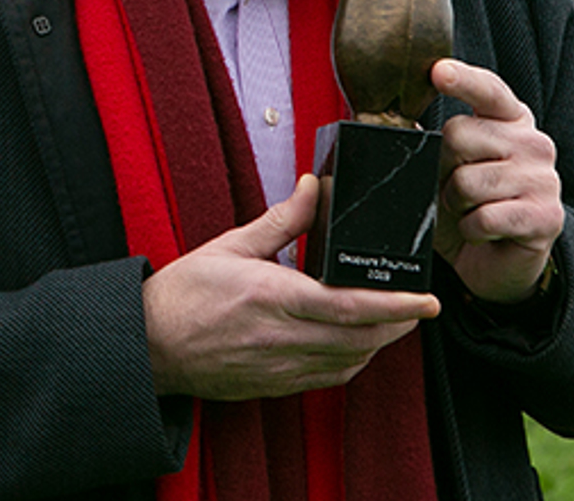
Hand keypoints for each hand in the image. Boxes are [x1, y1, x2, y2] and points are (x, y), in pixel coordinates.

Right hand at [142, 174, 439, 399]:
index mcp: (269, 296)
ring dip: (378, 344)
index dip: (393, 305)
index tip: (425, 299)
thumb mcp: (229, 245)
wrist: (148, 343)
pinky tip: (355, 345)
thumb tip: (314, 188)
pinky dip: (351, 362)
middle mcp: (279, 337)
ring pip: (349, 361)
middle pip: (359, 338)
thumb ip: (281, 220)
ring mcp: (278, 367)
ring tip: (394, 322)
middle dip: (399, 325)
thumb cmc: (181, 294)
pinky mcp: (273, 385)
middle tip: (421, 308)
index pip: (347, 304)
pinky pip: (327, 379)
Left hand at [431, 59, 564, 303]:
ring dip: (456, 205)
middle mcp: (534, 142)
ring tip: (471, 211)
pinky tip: (485, 232)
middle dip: (443, 168)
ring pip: (467, 182)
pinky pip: (483, 218)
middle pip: (460, 135)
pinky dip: (472, 230)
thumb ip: (430, 143)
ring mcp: (545, 178)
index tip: (438, 71)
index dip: (463, 80)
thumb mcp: (444, 170)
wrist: (495, 262)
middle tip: (455, 188)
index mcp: (510, 120)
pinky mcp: (546, 217)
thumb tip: (402, 123)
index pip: (488, 91)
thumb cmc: (467, 206)